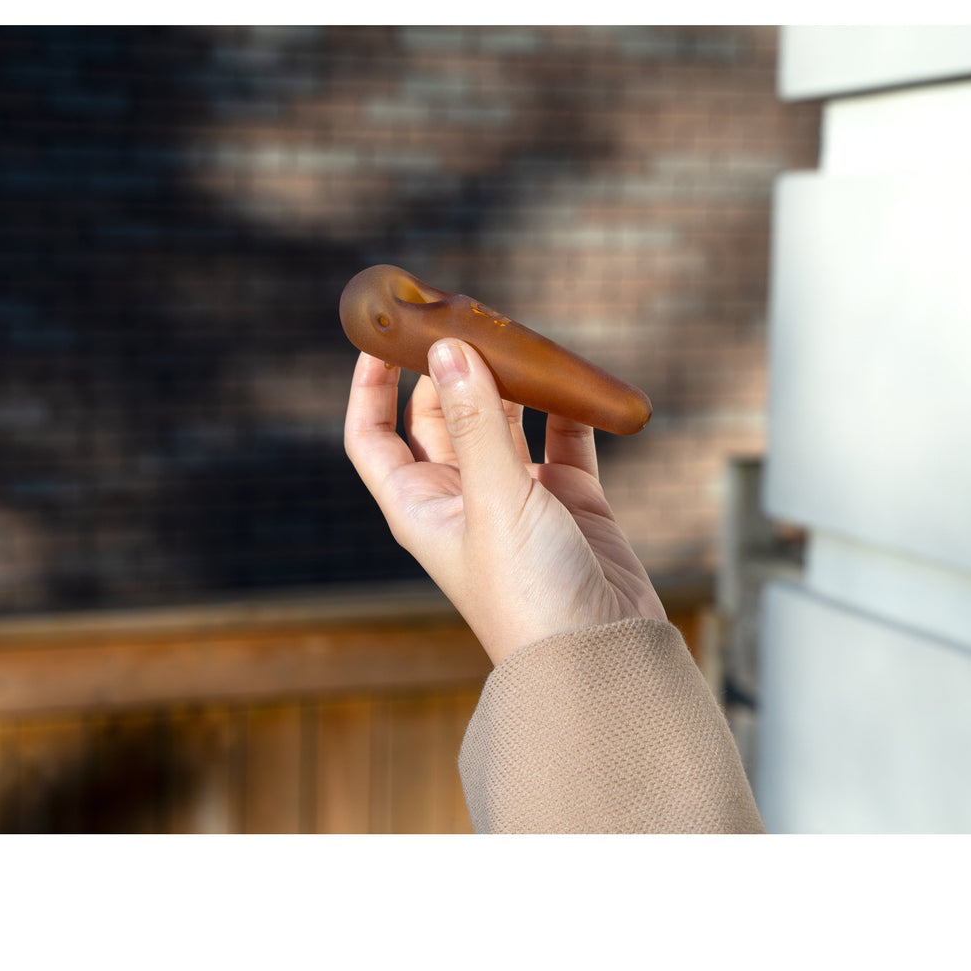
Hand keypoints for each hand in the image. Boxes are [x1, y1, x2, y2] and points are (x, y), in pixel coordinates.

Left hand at [344, 338, 666, 664]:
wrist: (602, 657)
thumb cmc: (529, 596)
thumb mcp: (494, 500)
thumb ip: (474, 422)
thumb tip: (448, 348)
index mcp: (419, 505)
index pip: (372, 435)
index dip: (369, 384)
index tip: (382, 332)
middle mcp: (461, 497)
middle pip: (439, 414)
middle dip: (447, 366)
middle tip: (465, 313)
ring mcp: (516, 496)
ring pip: (502, 418)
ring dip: (508, 378)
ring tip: (519, 333)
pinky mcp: (570, 499)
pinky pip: (563, 436)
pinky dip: (568, 407)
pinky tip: (575, 379)